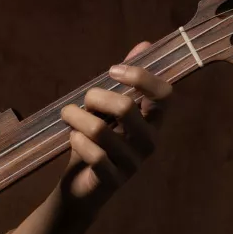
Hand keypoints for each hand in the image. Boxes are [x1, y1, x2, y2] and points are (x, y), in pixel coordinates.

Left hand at [56, 40, 173, 220]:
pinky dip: (77, 141)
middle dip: (95, 97)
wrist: (80, 189)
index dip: (141, 77)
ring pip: (101, 130)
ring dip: (76, 118)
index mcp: (153, 122)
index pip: (165, 95)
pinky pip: (93, 155)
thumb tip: (145, 44)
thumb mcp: (108, 109)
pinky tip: (72, 139)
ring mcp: (133, 163)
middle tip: (81, 101)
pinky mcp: (113, 180)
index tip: (112, 71)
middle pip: (126, 107)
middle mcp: (149, 142)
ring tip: (67, 116)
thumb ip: (126, 80)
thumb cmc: (96, 143)